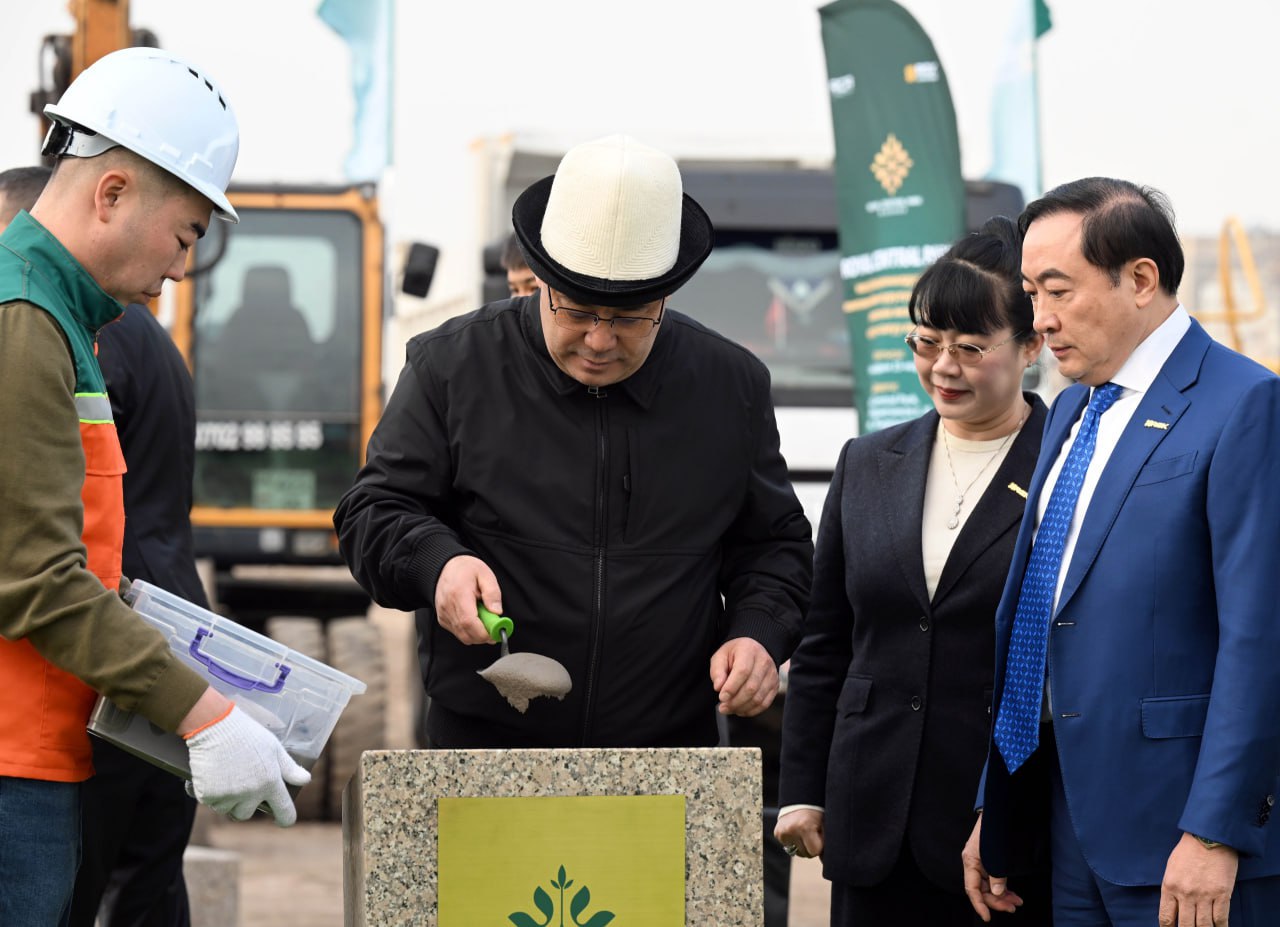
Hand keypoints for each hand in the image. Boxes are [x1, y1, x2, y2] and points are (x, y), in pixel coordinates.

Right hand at [185, 704, 310, 825]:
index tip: (284, 820)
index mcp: (270, 782)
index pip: (283, 810)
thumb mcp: (274, 748)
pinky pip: (210, 802)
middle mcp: (250, 793)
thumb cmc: (247, 734)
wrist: (214, 726)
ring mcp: (228, 796)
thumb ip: (289, 768)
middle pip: (247, 813)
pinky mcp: (208, 795)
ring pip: (227, 809)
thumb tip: (305, 780)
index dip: (285, 818)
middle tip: (241, 785)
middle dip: (245, 805)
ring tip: (226, 776)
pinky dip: (210, 793)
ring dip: (227, 800)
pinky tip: (213, 774)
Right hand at [435, 555, 502, 643]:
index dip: (483, 632)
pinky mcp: (442, 619)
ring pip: (462, 636)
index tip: (496, 631)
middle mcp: (448, 606)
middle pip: (466, 633)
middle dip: (483, 636)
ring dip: (477, 634)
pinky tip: (474, 618)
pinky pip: (458, 632)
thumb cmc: (466, 569)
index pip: (468, 621)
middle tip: (494, 627)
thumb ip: (492, 593)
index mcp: (459, 593)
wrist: (447, 567)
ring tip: (484, 618)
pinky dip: (469, 631)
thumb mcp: (485, 574)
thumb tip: (497, 612)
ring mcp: (443, 614)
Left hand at [709, 638, 776, 715]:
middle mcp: (764, 662)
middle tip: (722, 707)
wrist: (752, 651)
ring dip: (741, 707)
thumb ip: (717, 671)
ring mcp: (772, 675)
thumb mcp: (720, 657)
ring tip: (729, 709)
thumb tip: (718, 687)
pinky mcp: (775, 686)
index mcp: (749, 650)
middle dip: (735, 701)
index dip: (731, 687)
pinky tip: (740, 710)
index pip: (742, 671)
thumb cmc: (734, 655)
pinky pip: (764, 704)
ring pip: (758, 698)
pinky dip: (751, 711)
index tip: (721, 697)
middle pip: (751, 687)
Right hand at [774, 808, 823, 858]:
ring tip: (805, 832)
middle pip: (805, 854)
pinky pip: (789, 846)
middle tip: (813, 832)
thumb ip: (826, 841)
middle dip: (811, 846)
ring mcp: (783, 832)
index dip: (819, 844)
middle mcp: (791, 829)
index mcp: (805, 827)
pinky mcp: (777, 833)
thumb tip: (824, 862)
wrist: (800, 797)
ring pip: (796, 852)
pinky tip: (796, 831)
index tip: (820, 834)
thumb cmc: (816, 811)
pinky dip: (794, 841)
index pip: (815, 851)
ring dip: (802, 845)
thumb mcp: (824, 824)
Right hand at [962, 813, 1022, 921]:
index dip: (979, 905)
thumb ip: (997, 873)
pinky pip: (995, 881)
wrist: (997, 811)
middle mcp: (974, 864)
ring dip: (1002, 896)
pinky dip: (1004, 889)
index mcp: (970, 861)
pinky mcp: (990, 862)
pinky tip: (1013, 894)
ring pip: (990, 887)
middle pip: (982, 890)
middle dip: (997, 901)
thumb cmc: (994, 829)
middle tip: (1013, 907)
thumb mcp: (995, 853)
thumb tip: (998, 892)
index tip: (987, 917)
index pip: (971, 889)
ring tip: (1017, 902)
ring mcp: (982, 864)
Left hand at [1158, 832, 1237, 926]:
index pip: (1166, 917)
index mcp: (1169, 886)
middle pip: (1186, 926)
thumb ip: (1172, 888)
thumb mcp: (1171, 868)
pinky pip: (1221, 919)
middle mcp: (1185, 894)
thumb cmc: (1189, 850)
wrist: (1209, 836)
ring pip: (1204, 926)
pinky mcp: (1221, 894)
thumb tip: (1174, 907)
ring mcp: (1204, 895)